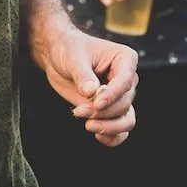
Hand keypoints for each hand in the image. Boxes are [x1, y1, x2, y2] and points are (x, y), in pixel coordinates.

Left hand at [31, 20, 137, 145]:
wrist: (59, 56)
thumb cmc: (69, 49)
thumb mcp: (73, 57)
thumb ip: (83, 75)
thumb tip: (91, 92)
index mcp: (125, 59)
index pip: (125, 82)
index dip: (112, 95)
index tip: (96, 103)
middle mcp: (128, 80)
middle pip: (125, 103)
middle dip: (103, 112)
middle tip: (79, 110)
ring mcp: (120, 96)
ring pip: (127, 120)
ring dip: (109, 127)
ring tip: (89, 126)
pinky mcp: (110, 110)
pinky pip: (120, 130)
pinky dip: (112, 137)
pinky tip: (98, 135)